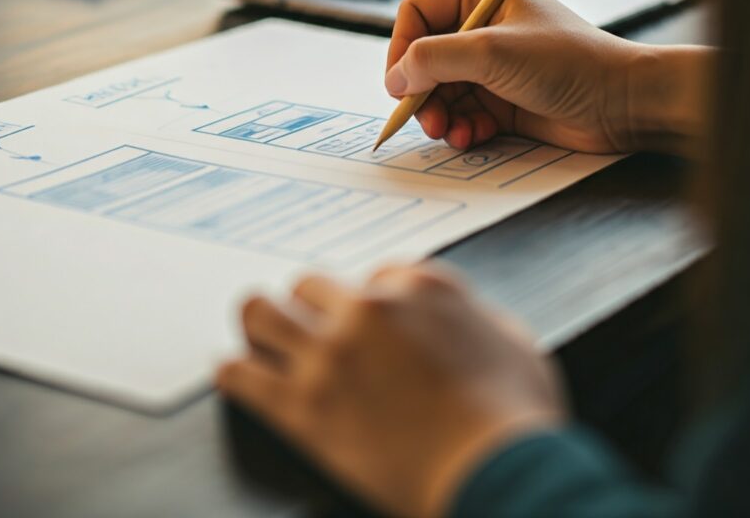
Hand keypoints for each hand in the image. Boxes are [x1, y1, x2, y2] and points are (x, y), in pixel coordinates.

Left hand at [216, 264, 564, 517]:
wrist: (498, 473)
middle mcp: (367, 309)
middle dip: (311, 306)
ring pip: (261, 311)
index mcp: (419, 287)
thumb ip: (473, 312)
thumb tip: (455, 313)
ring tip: (261, 335)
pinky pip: (240, 374)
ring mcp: (330, 355)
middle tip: (311, 327)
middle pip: (308, 284)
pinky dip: (235, 373)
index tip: (367, 321)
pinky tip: (238, 374)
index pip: (373, 275)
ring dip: (261, 322)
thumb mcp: (514, 340)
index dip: (369, 301)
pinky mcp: (302, 406)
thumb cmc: (514, 418)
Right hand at [384, 0, 708, 154]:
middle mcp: (482, 27)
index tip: (399, 83)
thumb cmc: (568, 63)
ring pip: (439, 91)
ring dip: (439, 115)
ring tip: (452, 132)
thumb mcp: (491, 52)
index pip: (416, 14)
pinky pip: (461, 114)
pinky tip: (472, 137)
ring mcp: (492, 65)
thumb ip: (433, 59)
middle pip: (423, 58)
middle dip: (421, 91)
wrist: (623, 104)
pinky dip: (460, 128)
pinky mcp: (502, 99)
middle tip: (426, 118)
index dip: (401, 48)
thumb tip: (394, 77)